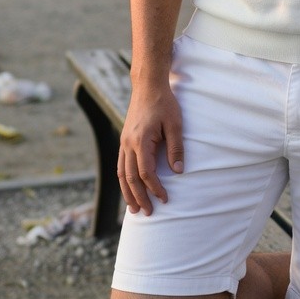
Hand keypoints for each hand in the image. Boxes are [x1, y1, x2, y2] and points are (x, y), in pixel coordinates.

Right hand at [118, 81, 183, 215]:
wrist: (147, 86)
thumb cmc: (164, 103)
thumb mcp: (175, 124)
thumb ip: (176, 148)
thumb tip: (178, 172)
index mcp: (141, 141)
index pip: (146, 172)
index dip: (155, 188)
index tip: (165, 198)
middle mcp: (128, 144)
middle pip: (131, 178)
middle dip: (139, 197)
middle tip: (148, 213)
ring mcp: (124, 142)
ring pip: (122, 173)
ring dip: (128, 192)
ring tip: (134, 209)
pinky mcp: (124, 140)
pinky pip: (121, 165)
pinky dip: (124, 180)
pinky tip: (129, 188)